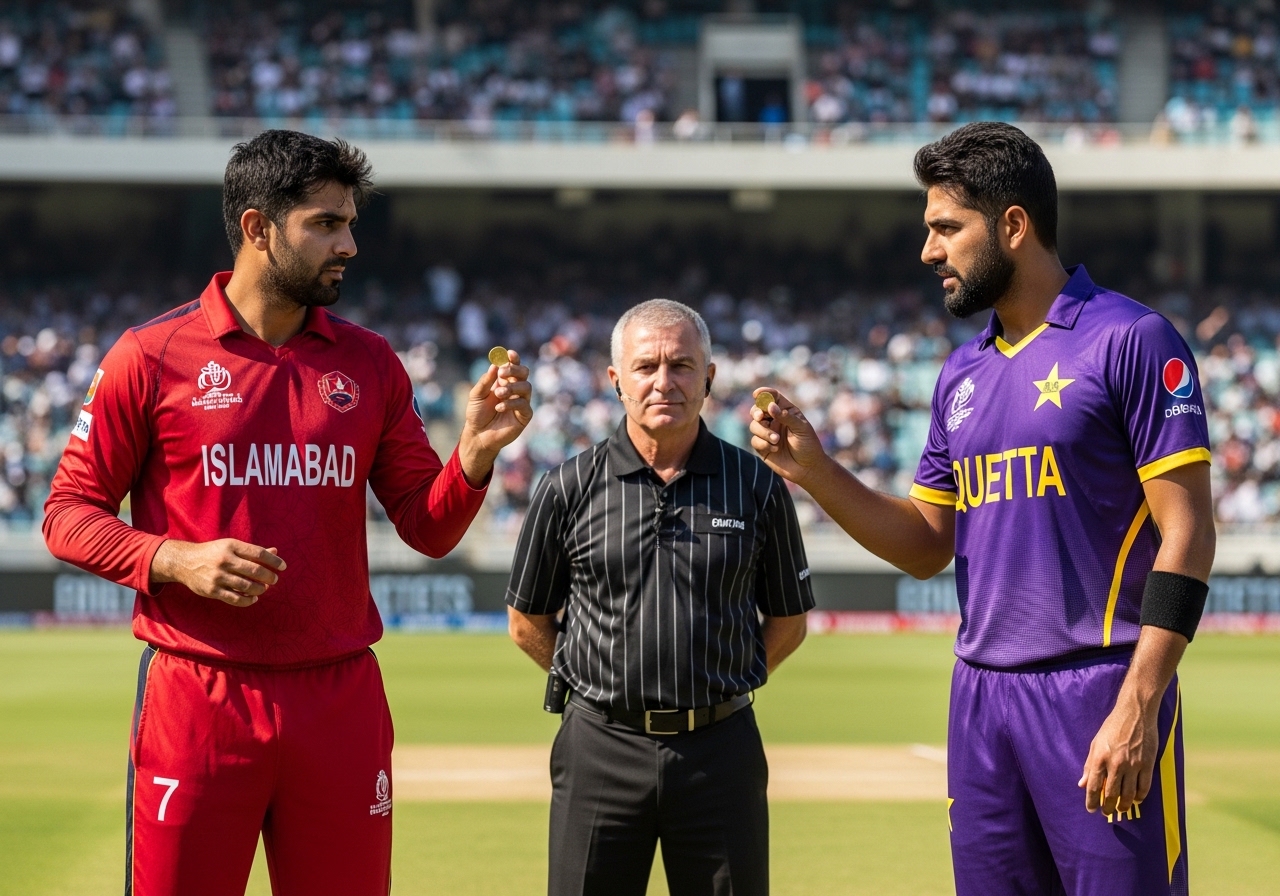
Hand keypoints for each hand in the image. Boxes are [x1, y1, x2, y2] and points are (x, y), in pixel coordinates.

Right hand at [150, 538, 285, 606]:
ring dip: (260, 589)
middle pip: (255, 570)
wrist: (184, 562)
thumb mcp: (231, 547)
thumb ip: (252, 551)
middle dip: (269, 577)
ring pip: (247, 586)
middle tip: (274, 580)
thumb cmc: (213, 553)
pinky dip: (248, 600)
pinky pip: (235, 599)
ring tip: (263, 588)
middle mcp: (225, 560)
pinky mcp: (212, 590)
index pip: (258, 553)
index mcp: (231, 546)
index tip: (283, 566)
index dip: (273, 560)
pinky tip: (254, 598)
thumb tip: (275, 552)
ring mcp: (218, 576)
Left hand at [459, 351, 532, 482]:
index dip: (514, 359)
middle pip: (524, 373)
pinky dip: (511, 403)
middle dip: (515, 370)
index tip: (510, 354)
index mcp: (504, 381)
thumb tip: (494, 365)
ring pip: (526, 387)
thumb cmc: (476, 414)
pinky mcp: (524, 416)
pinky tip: (499, 407)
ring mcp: (521, 402)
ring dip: (512, 387)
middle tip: (503, 373)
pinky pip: (524, 405)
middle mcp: (515, 390)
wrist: (478, 435)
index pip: (513, 366)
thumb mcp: (476, 395)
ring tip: (498, 394)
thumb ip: (485, 381)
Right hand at [748, 388, 826, 485]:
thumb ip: (786, 417)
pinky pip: (755, 440)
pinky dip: (763, 444)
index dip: (764, 393)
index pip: (773, 397)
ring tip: (777, 440)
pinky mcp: (762, 447)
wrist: (807, 468)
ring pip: (754, 425)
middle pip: (758, 409)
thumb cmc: (808, 446)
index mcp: (786, 411)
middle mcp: (774, 420)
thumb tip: (770, 406)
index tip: (756, 394)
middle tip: (760, 417)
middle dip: (756, 412)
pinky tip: (775, 449)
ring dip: (763, 432)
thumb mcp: (801, 428)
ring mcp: (767, 433)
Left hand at [1078, 695, 1159, 815]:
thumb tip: (1082, 783)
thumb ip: (1090, 765)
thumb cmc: (1112, 727)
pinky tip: (1137, 800)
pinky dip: (1140, 797)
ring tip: (1120, 809)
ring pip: (1129, 794)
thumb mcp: (1095, 744)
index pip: (1094, 786)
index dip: (1091, 801)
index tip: (1091, 809)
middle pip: (1111, 794)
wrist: (1135, 713)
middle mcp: (1116, 763)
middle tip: (1106, 812)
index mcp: (1100, 758)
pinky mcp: (1147, 764)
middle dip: (1107, 806)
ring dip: (1124, 805)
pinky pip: (1144, 787)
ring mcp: (1133, 765)